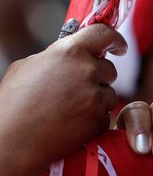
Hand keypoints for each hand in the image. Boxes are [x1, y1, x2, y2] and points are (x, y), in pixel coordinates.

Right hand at [0, 24, 126, 175]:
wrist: (11, 140)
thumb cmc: (13, 102)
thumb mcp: (29, 65)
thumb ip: (55, 55)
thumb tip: (67, 56)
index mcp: (70, 51)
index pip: (103, 34)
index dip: (114, 39)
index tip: (119, 46)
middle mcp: (86, 70)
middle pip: (110, 69)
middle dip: (99, 77)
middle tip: (80, 87)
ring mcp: (94, 96)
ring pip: (109, 93)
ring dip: (97, 99)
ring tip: (71, 107)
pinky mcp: (97, 120)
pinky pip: (105, 115)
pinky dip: (94, 118)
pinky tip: (73, 121)